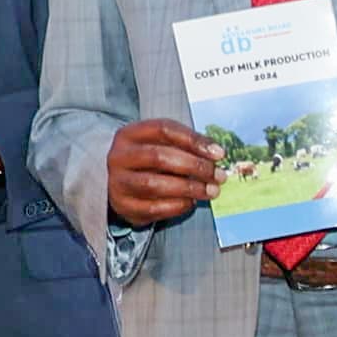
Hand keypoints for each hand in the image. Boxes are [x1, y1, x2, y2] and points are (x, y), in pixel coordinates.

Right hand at [105, 119, 221, 225]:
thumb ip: (184, 145)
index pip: (164, 129)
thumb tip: (217, 154)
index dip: (194, 140)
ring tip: (211, 191)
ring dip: (189, 188)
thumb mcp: (160, 145)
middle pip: (159, 157)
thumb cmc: (148, 161)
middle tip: (219, 176)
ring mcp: (118, 182)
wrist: (117, 184)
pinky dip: (177, 205)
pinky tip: (191, 202)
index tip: (219, 153)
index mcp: (129, 134)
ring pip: (154, 184)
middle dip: (195, 166)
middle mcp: (119, 156)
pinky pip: (153, 208)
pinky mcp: (123, 206)